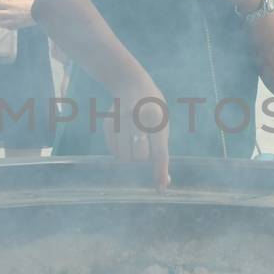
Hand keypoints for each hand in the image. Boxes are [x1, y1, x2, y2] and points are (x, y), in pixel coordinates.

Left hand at [0, 0, 35, 29]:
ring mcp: (12, 21)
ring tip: (5, 17)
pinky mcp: (17, 26)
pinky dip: (7, 25)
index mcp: (10, 4)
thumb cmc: (31, 3)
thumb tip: (0, 0)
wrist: (41, 11)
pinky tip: (11, 22)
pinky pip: (7, 28)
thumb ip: (8, 0)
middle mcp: (9, 13)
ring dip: (0, 20)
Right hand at [109, 74, 170, 190]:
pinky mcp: (108, 123)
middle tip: (144, 146)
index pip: (159, 153)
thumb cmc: (153, 111)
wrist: (131, 84)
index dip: (160, 173)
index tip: (161, 189)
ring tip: (134, 141)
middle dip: (143, 159)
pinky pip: (113, 151)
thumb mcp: (163, 125)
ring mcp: (121, 121)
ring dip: (130, 157)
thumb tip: (165, 182)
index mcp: (157, 121)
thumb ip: (162, 152)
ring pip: (124, 157)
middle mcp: (138, 120)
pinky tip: (124, 137)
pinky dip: (119, 151)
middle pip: (140, 158)